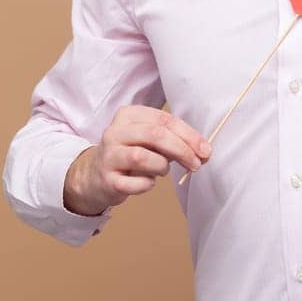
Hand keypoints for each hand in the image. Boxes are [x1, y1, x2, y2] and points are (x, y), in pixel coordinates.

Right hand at [64, 105, 211, 215]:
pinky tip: (147, 182)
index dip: (189, 135)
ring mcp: (108, 155)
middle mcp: (115, 132)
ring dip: (161, 167)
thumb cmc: (131, 154)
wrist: (96, 176)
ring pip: (142, 157)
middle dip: (181, 150)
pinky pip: (134, 183)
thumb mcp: (151, 141)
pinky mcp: (106, 179)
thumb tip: (205, 153)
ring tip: (162, 171)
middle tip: (196, 164)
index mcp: (128, 115)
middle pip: (155, 135)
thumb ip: (175, 141)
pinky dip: (147, 185)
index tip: (205, 150)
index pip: (164, 119)